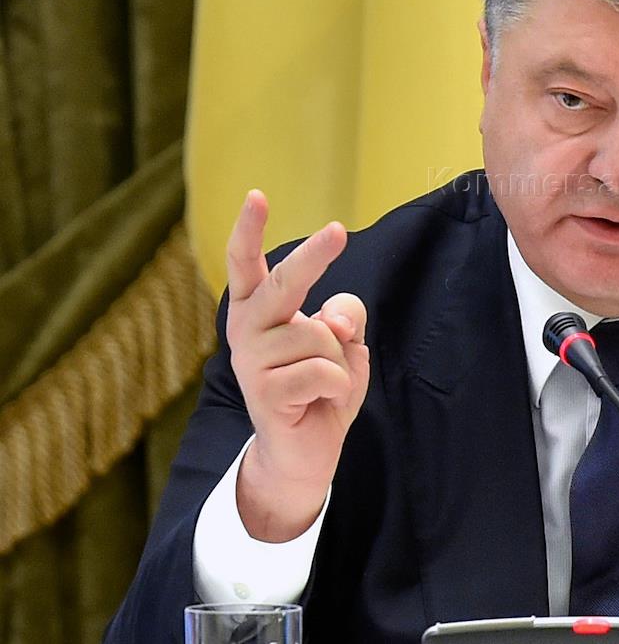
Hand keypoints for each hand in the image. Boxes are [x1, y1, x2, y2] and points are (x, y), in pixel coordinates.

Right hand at [223, 190, 368, 540]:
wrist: (305, 450)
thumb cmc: (321, 385)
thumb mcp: (344, 341)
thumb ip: (344, 316)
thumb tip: (331, 321)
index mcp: (259, 310)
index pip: (247, 264)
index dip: (248, 230)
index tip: (255, 195)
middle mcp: (247, 330)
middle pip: (283, 283)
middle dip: (313, 256)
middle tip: (337, 230)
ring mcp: (252, 363)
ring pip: (319, 336)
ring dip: (338, 359)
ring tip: (323, 383)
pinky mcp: (265, 395)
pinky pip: (325, 373)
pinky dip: (339, 387)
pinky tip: (323, 402)